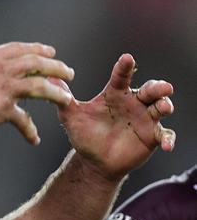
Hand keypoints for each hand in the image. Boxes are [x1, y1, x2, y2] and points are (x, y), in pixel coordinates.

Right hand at [0, 42, 74, 141]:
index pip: (19, 48)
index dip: (38, 49)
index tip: (51, 51)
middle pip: (36, 63)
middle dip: (56, 66)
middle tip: (68, 73)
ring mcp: (2, 87)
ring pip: (40, 86)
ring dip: (56, 92)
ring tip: (66, 98)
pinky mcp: (2, 109)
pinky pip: (24, 119)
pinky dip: (30, 129)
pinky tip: (34, 138)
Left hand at [58, 54, 174, 180]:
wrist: (94, 160)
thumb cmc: (84, 135)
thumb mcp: (71, 117)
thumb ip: (63, 99)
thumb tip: (50, 79)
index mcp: (115, 94)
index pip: (121, 77)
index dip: (124, 67)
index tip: (127, 58)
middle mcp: (133, 103)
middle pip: (149, 90)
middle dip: (157, 87)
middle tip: (163, 87)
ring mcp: (145, 119)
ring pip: (160, 108)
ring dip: (164, 106)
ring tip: (164, 108)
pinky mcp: (152, 136)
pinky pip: (165, 135)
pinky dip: (168, 138)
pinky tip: (167, 145)